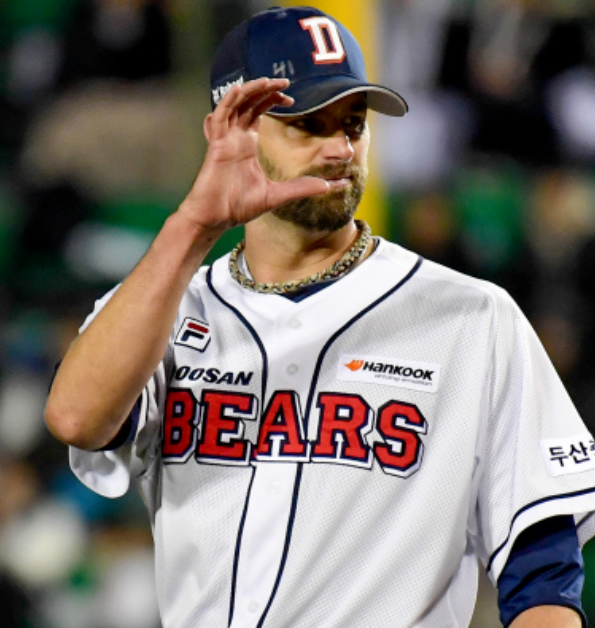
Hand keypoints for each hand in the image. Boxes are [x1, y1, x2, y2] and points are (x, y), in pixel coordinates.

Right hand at [177, 78, 329, 232]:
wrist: (216, 219)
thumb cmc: (238, 207)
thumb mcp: (277, 195)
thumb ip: (302, 188)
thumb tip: (329, 187)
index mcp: (247, 145)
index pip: (258, 111)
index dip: (272, 100)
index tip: (291, 98)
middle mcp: (235, 138)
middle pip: (248, 102)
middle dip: (265, 89)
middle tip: (284, 81)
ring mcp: (225, 140)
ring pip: (234, 105)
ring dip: (250, 89)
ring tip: (267, 80)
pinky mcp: (216, 146)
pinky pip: (219, 118)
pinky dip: (227, 102)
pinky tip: (238, 90)